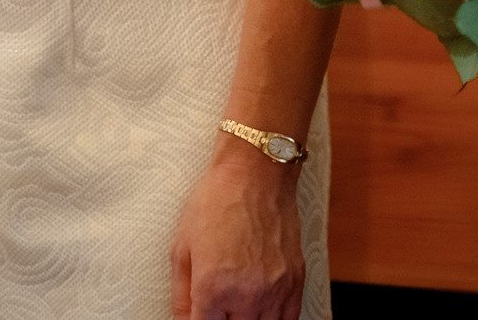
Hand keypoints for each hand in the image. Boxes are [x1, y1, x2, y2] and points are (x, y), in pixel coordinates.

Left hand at [170, 144, 304, 318]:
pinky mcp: (296, 279)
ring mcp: (276, 289)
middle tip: (216, 307)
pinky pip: (290, 319)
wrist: (256, 172)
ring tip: (236, 308)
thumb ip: (181, 297)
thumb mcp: (182, 249)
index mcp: (213, 289)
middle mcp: (247, 295)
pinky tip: (262, 312)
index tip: (198, 315)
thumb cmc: (215, 203)